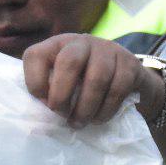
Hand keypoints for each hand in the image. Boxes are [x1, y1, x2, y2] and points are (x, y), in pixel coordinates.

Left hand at [23, 35, 160, 127]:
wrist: (128, 80)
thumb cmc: (86, 85)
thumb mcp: (64, 81)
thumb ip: (49, 90)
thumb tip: (41, 115)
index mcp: (58, 44)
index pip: (36, 55)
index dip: (35, 83)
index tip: (44, 104)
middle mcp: (82, 41)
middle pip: (70, 62)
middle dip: (62, 95)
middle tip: (62, 115)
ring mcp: (108, 50)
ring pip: (97, 79)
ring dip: (86, 108)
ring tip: (80, 122)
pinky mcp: (130, 64)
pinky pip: (117, 90)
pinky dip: (105, 110)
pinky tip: (98, 119)